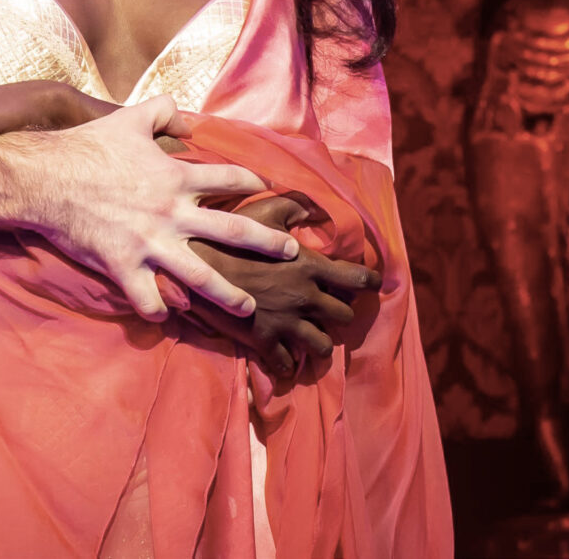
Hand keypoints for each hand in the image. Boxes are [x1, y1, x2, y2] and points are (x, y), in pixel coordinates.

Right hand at [0, 96, 301, 323]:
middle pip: (233, 232)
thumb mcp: (128, 118)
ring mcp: (150, 244)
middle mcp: (172, 213)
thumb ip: (162, 111)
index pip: (229, 179)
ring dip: (230, 295)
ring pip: (202, 277)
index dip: (254, 183)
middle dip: (267, 243)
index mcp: (176, 177)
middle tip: (291, 253)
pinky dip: (159, 311)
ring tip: (249, 309)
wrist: (45, 177)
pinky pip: (149, 299)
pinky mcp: (124, 266)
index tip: (270, 190)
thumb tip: (184, 116)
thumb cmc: (87, 146)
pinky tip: (166, 316)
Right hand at [183, 194, 379, 386]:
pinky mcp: (265, 340)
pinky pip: (287, 363)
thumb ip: (294, 205)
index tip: (371, 283)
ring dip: (321, 342)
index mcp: (311, 266)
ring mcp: (287, 323)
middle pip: (344, 316)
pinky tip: (286, 358)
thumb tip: (313, 205)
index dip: (370, 282)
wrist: (197, 266)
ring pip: (323, 345)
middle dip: (341, 313)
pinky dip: (289, 363)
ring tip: (313, 338)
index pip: (359, 279)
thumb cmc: (231, 235)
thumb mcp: (264, 211)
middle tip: (330, 308)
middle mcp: (306, 298)